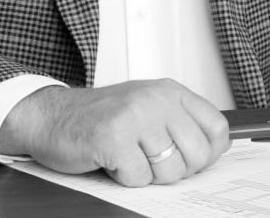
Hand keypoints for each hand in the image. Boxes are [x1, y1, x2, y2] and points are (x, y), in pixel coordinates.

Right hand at [0, 78, 229, 185]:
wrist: (53, 116)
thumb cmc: (101, 117)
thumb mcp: (147, 108)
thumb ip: (180, 122)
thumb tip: (216, 148)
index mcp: (169, 91)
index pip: (216, 126)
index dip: (208, 153)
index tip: (191, 159)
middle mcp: (156, 98)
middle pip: (197, 154)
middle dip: (175, 169)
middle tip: (150, 160)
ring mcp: (136, 116)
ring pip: (170, 171)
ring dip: (147, 174)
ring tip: (129, 155)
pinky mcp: (115, 137)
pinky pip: (139, 178)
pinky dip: (125, 178)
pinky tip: (112, 159)